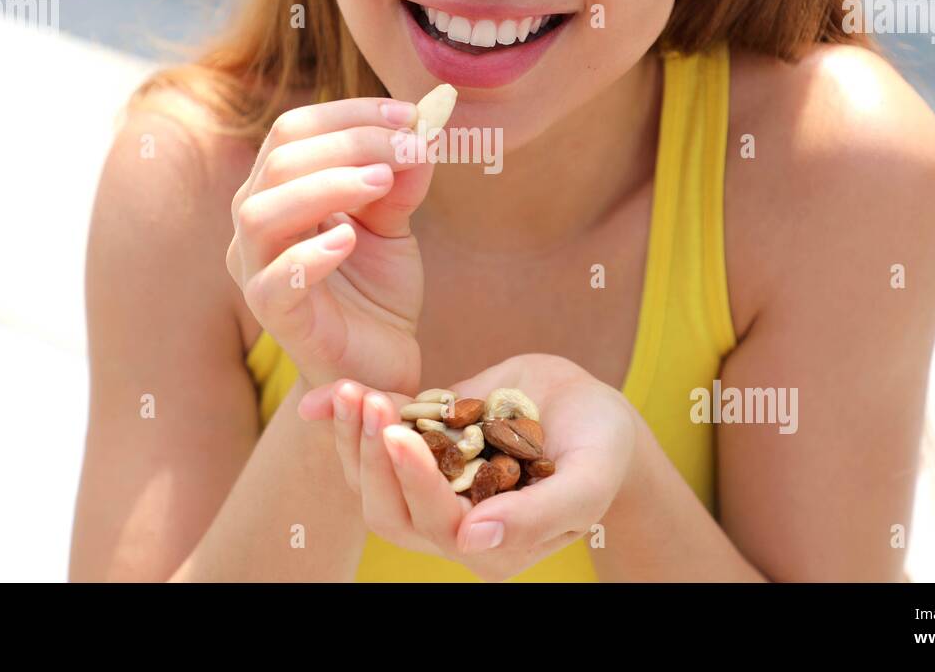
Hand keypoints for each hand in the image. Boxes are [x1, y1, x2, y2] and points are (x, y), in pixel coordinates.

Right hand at [226, 98, 434, 394]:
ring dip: (326, 186)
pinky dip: (309, 255)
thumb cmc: (375, 289)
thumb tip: (421, 130)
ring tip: (381, 183)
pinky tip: (349, 240)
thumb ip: (400, 179)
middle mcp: (255, 225)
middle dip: (350, 143)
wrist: (380, 362)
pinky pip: (274, 281)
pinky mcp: (274, 317)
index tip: (410, 116)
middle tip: (407, 148)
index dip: (351, 115)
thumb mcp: (393, 223)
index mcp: (276, 192)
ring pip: (261, 213)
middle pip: (280, 161)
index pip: (294, 131)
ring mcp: (256, 271)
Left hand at [298, 354, 638, 581]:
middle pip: (390, 510)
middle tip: (369, 402)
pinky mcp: (419, 450)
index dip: (414, 482)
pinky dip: (349, 421)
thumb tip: (473, 541)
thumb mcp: (588, 480)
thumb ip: (539, 516)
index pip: (438, 523)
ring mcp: (431, 487)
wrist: (591, 410)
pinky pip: (373, 444)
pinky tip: (332, 392)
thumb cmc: (602, 448)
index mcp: (492, 545)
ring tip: (350, 390)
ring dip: (354, 438)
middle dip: (374, 457)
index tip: (399, 433)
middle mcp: (452, 525)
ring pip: (371, 482)